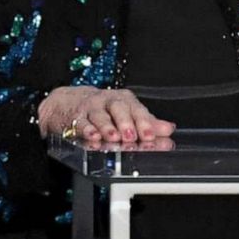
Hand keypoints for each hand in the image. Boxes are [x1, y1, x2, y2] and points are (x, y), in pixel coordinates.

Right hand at [38, 86, 175, 143]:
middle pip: (118, 108)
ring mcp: (91, 109)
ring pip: (99, 115)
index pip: (137, 110)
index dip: (144, 123)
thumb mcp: (127, 113)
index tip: (150, 136)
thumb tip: (168, 130)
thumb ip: (148, 124)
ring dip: (107, 126)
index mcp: (125, 101)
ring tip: (113, 137)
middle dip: (125, 122)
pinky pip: (81, 123)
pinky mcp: (76, 117)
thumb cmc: (104, 110)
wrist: (69, 103)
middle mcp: (108, 102)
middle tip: (131, 136)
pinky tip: (93, 138)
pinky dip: (87, 131)